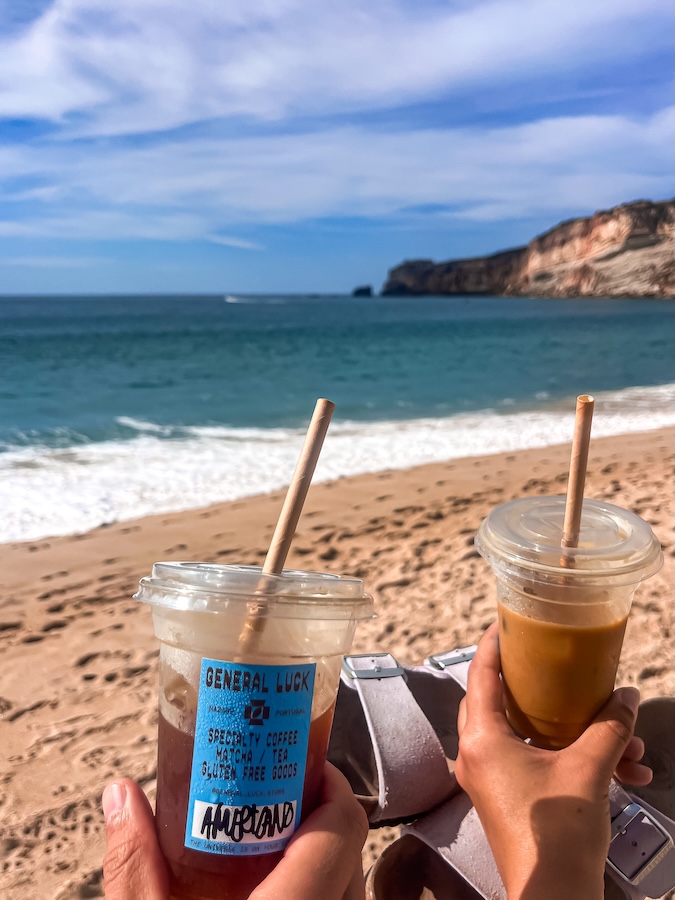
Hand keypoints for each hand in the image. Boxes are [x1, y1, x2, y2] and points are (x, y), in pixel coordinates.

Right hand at [102, 762, 366, 899]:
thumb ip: (135, 865)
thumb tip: (121, 793)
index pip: (342, 826)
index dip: (332, 786)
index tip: (304, 767)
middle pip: (354, 852)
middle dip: (327, 817)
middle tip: (285, 798)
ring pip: (353, 886)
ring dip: (330, 856)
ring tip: (285, 839)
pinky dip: (328, 886)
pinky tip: (285, 882)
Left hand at [455, 623, 651, 899]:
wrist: (556, 898)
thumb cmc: (558, 834)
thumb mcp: (589, 770)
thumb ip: (609, 727)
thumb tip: (626, 697)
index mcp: (481, 738)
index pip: (481, 674)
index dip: (494, 644)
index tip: (507, 622)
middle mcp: (477, 755)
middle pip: (501, 701)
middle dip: (541, 688)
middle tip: (560, 667)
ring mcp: (491, 780)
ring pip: (530, 738)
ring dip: (578, 735)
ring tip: (626, 745)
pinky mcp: (509, 800)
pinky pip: (539, 764)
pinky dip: (575, 760)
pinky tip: (625, 770)